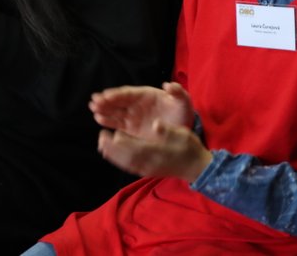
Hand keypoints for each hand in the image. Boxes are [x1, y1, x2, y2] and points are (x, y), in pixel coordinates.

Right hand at [90, 82, 193, 136]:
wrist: (181, 129)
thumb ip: (177, 92)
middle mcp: (136, 104)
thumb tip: (169, 85)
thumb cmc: (181, 111)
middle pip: (118, 101)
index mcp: (145, 94)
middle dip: (106, 101)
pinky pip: (118, 124)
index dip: (117, 94)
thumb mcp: (183, 101)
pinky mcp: (131, 128)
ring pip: (115, 111)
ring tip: (93, 109)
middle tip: (94, 101)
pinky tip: (100, 120)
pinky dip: (108, 121)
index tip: (106, 95)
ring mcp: (132, 116)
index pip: (128, 93)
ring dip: (104, 110)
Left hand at [97, 119, 212, 181]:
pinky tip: (112, 155)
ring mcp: (148, 169)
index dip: (122, 141)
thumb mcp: (182, 134)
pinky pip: (129, 167)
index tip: (112, 132)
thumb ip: (167, 130)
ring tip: (101, 145)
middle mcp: (150, 162)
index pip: (136, 147)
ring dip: (112, 155)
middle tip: (101, 136)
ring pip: (126, 163)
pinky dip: (118, 161)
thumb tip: (155, 124)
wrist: (196, 167)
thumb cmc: (189, 147)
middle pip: (126, 157)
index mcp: (157, 151)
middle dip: (112, 148)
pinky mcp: (147, 172)